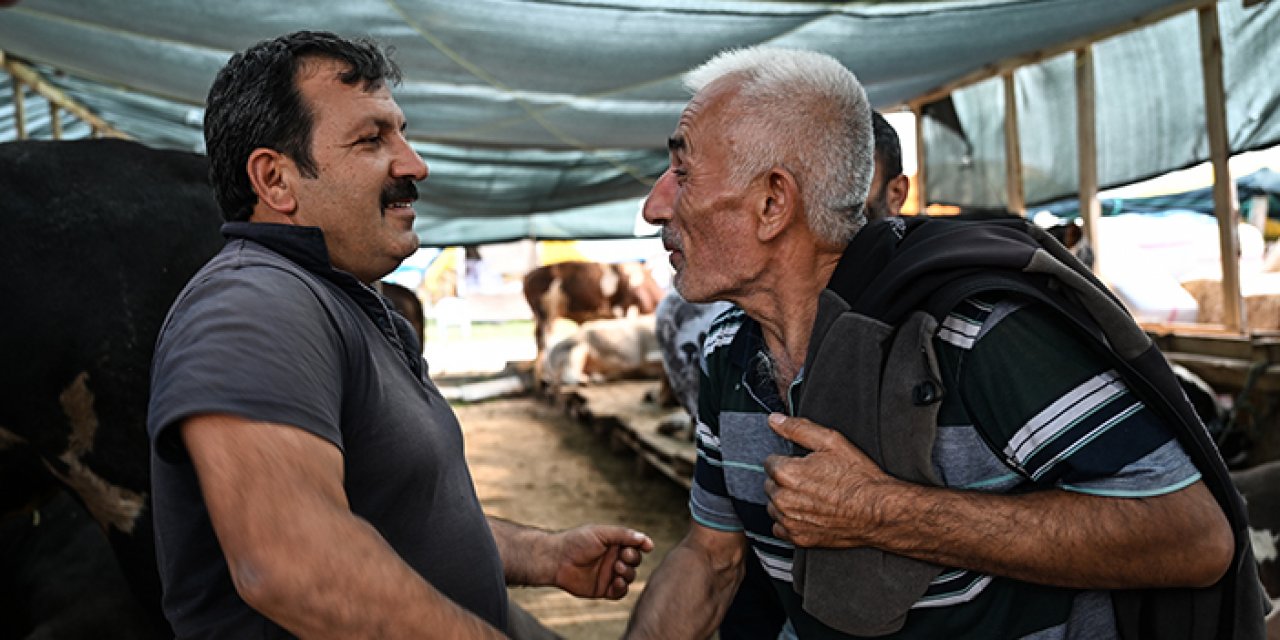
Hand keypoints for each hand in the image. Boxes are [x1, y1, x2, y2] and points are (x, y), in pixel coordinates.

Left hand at [553, 525, 653, 598]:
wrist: (556, 560)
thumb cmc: (576, 542)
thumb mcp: (601, 533)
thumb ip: (623, 535)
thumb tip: (644, 539)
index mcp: (613, 544)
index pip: (634, 546)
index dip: (640, 547)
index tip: (646, 547)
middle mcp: (612, 559)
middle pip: (634, 562)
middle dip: (632, 560)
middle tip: (622, 557)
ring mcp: (608, 575)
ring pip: (629, 577)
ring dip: (627, 573)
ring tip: (616, 568)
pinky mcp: (602, 589)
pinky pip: (619, 593)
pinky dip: (621, 588)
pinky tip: (616, 582)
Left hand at [763, 413, 900, 547]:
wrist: (878, 511)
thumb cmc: (858, 477)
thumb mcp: (831, 442)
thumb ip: (798, 429)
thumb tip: (774, 420)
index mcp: (787, 473)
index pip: (770, 462)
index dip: (788, 461)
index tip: (805, 465)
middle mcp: (783, 499)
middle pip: (770, 484)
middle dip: (786, 480)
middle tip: (812, 480)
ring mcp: (790, 521)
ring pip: (774, 506)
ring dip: (786, 501)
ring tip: (813, 497)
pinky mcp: (798, 538)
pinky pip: (780, 527)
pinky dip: (790, 521)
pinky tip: (810, 514)